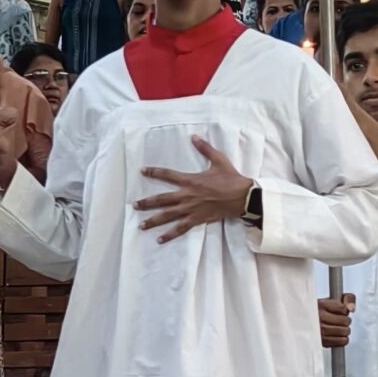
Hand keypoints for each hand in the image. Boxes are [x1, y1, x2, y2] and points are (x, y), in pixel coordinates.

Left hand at [134, 136, 254, 243]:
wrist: (243, 197)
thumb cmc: (231, 179)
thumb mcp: (219, 160)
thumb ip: (205, 148)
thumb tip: (194, 137)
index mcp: (191, 180)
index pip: (168, 175)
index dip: (154, 172)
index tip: (142, 171)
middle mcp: (187, 196)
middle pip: (162, 199)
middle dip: (147, 202)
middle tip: (134, 205)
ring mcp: (191, 209)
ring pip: (168, 216)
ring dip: (154, 220)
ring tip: (141, 225)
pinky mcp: (198, 219)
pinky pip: (181, 228)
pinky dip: (170, 235)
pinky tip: (160, 240)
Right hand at [318, 294, 354, 348]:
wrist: (307, 323)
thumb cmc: (323, 311)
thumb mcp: (333, 300)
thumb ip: (348, 298)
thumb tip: (352, 308)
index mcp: (321, 304)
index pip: (344, 309)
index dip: (345, 311)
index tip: (341, 311)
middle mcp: (319, 317)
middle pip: (345, 321)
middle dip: (346, 320)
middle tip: (341, 320)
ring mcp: (319, 330)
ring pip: (344, 331)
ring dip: (345, 330)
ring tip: (340, 327)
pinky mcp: (322, 342)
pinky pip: (342, 341)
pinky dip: (344, 339)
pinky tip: (339, 335)